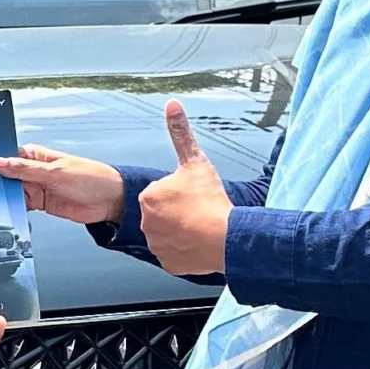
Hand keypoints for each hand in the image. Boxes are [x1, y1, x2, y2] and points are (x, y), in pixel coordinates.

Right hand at [0, 145, 124, 224]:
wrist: (110, 201)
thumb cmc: (91, 178)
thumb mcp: (54, 172)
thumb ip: (24, 170)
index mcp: (37, 155)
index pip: (9, 157)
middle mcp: (35, 171)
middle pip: (8, 176)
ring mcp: (38, 187)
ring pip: (14, 192)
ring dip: (7, 197)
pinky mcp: (43, 203)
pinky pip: (23, 206)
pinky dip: (17, 209)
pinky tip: (10, 211)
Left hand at [137, 102, 232, 276]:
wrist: (223, 237)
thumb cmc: (210, 199)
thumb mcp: (195, 161)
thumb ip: (181, 133)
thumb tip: (171, 104)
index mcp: (149, 196)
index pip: (164, 192)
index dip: (182, 193)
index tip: (195, 196)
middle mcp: (146, 222)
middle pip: (165, 214)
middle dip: (180, 212)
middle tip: (200, 212)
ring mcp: (156, 245)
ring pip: (170, 235)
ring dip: (182, 232)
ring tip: (202, 227)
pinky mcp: (168, 263)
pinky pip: (176, 255)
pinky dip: (186, 252)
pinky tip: (199, 244)